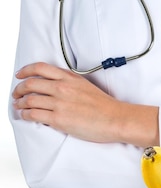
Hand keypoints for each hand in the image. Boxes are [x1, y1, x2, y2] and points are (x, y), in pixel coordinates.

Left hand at [12, 62, 157, 146]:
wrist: (116, 119)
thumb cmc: (105, 106)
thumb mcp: (86, 86)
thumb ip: (70, 83)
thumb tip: (55, 85)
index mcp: (70, 78)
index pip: (40, 68)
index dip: (25, 70)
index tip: (20, 75)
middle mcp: (62, 88)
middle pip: (30, 84)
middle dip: (18, 89)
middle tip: (16, 94)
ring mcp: (59, 103)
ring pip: (28, 100)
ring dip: (20, 104)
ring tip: (19, 106)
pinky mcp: (58, 119)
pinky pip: (33, 115)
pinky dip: (25, 115)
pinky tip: (26, 116)